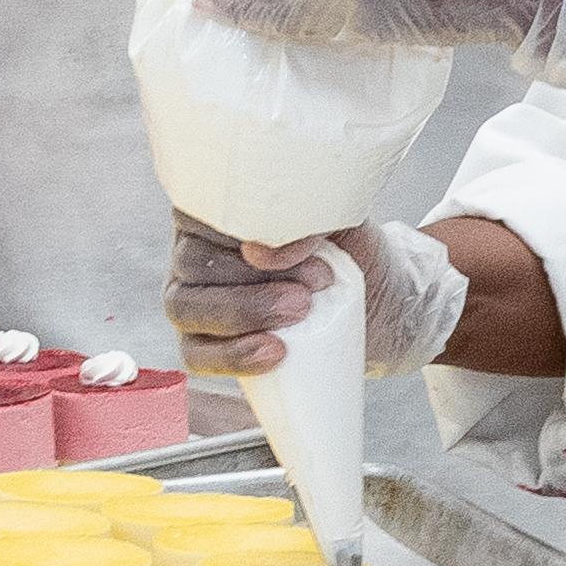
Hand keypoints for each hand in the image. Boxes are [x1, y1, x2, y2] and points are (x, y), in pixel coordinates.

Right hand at [164, 215, 468, 377]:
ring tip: (298, 319)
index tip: (314, 257)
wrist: (381, 301)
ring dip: (240, 316)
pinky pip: (194, 355)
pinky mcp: (204, 342)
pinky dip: (230, 357)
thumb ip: (306, 220)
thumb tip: (258, 251)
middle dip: (252, 283)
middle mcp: (195, 248)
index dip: (249, 237)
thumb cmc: (353, 249)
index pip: (204, 215)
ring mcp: (193, 297)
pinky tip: (273, 354)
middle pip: (192, 264)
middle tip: (308, 298)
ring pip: (184, 308)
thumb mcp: (343, 221)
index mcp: (221, 208)